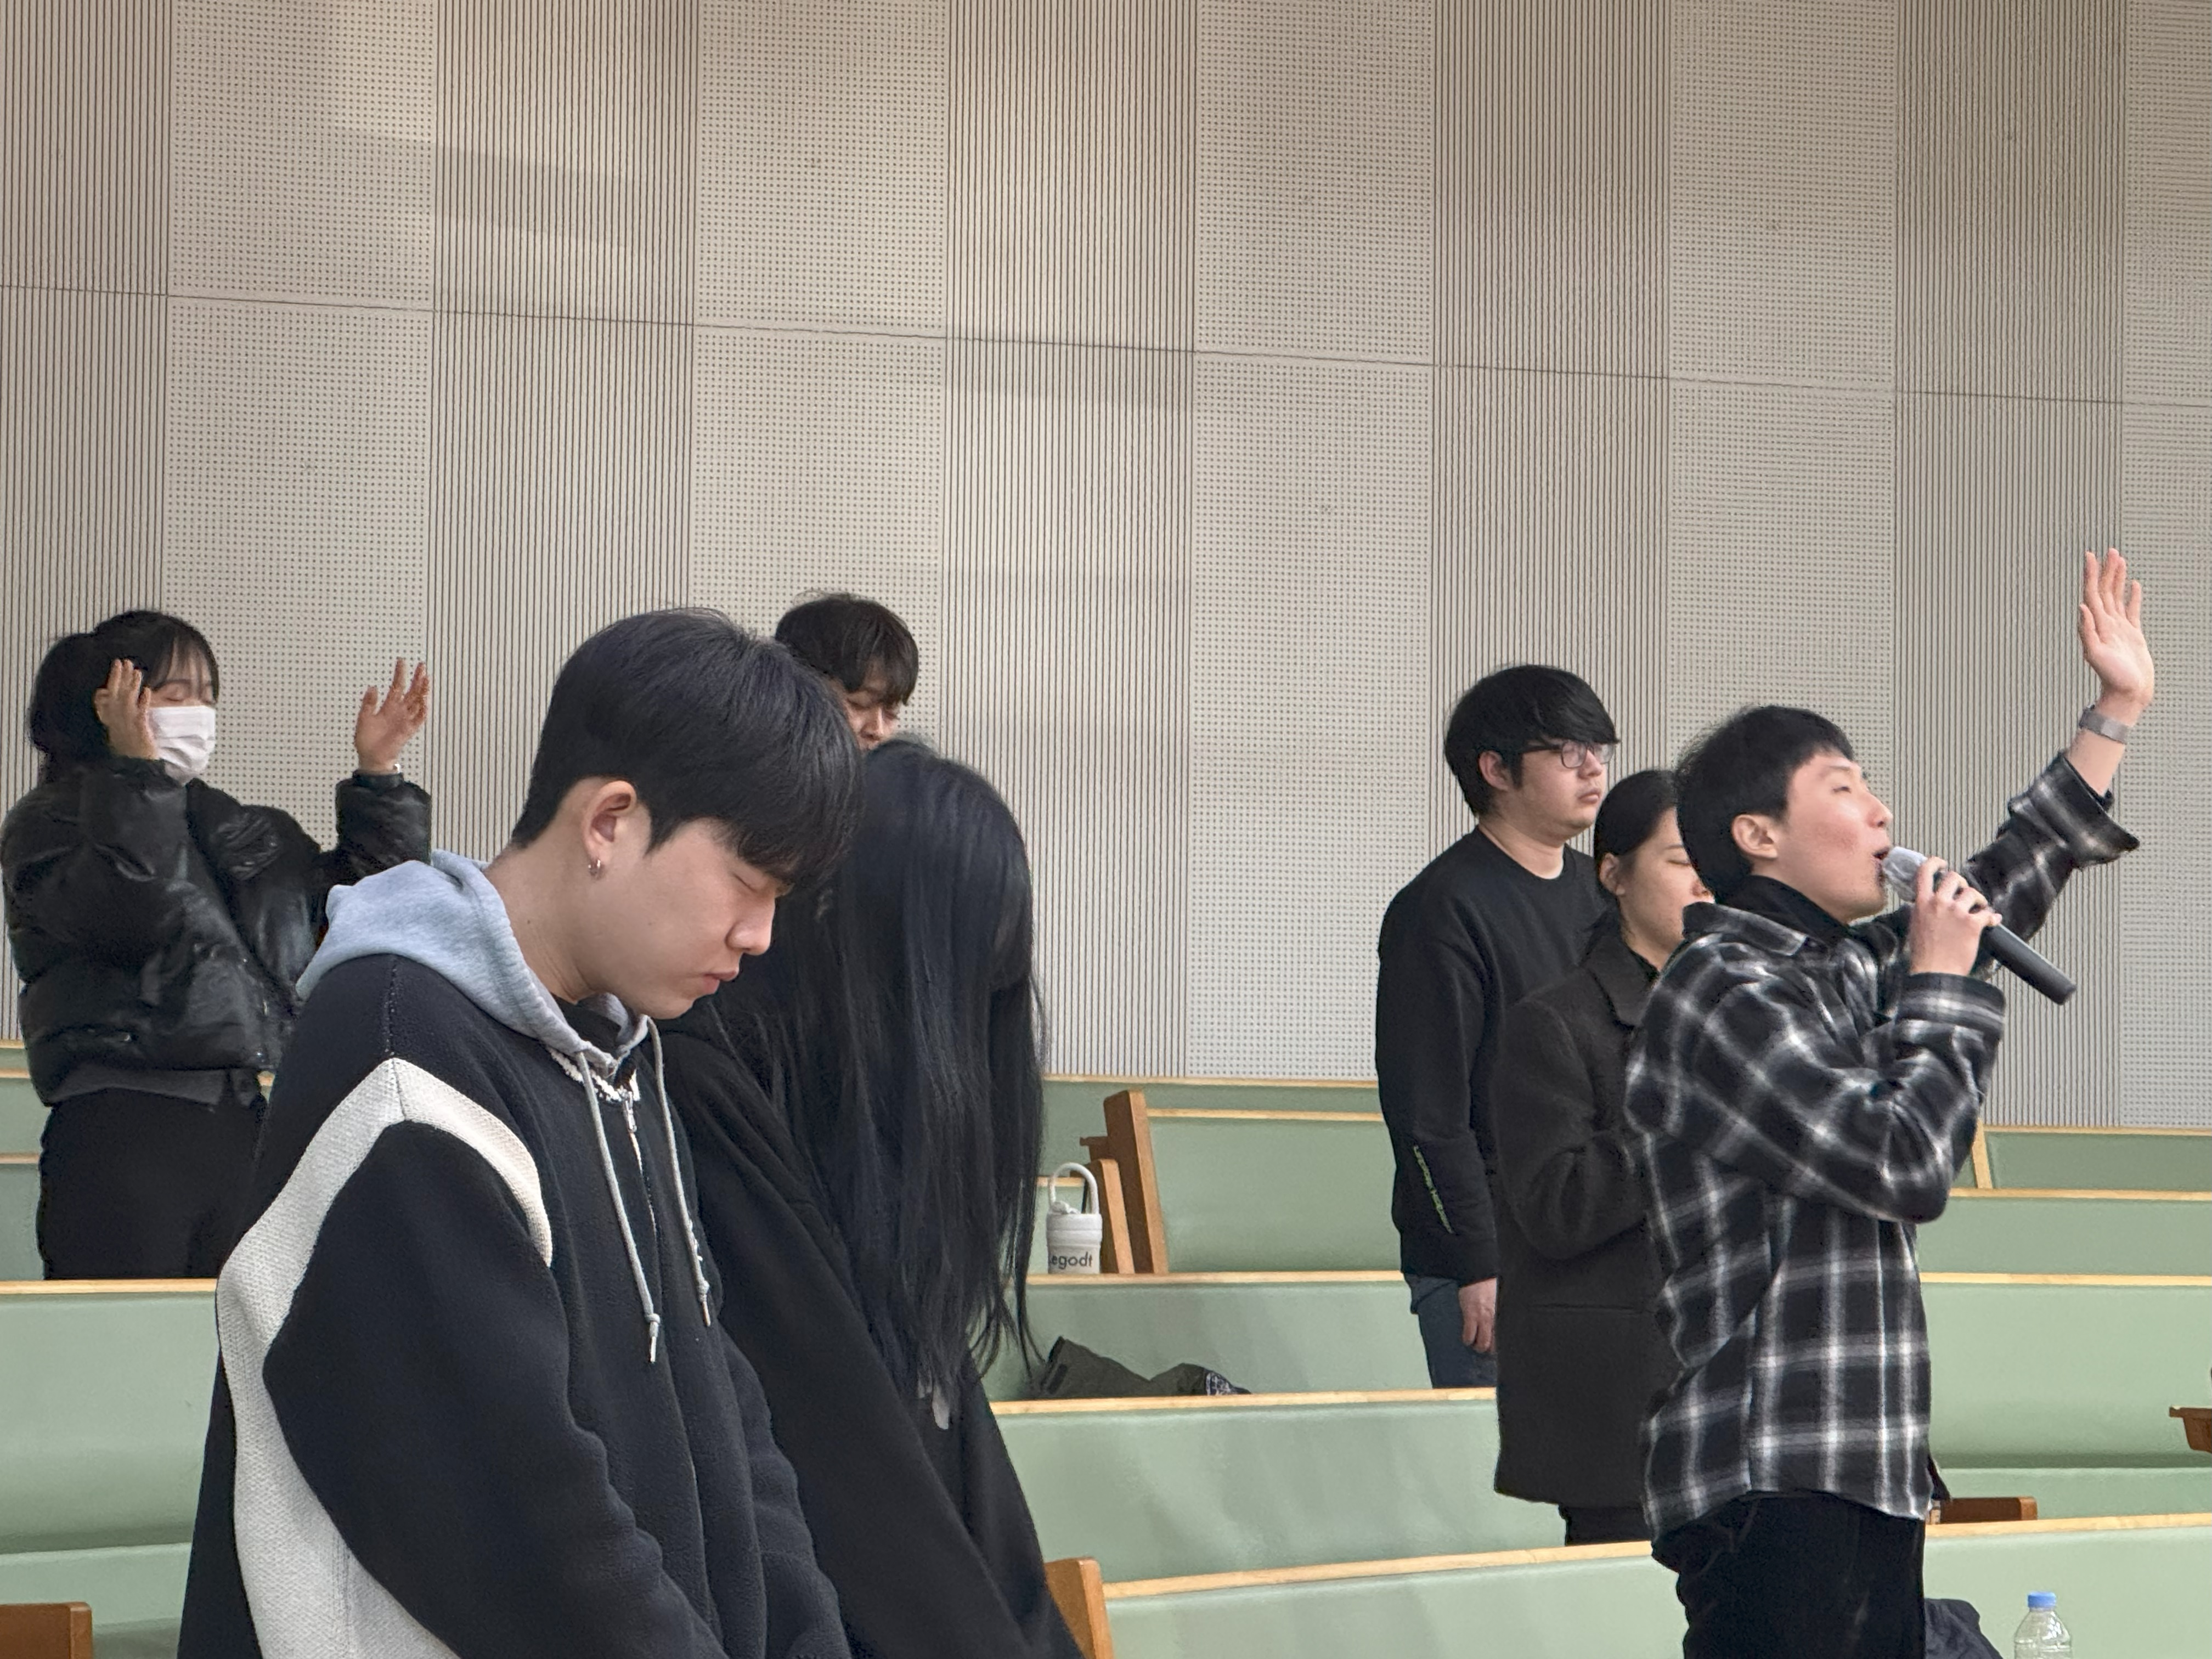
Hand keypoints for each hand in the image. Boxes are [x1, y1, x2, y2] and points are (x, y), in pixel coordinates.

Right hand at [92, 659, 156, 760]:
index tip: (116, 666)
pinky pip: (141, 712)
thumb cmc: (130, 753)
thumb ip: (119, 718)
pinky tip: (147, 691)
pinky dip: (143, 701)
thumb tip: (116, 705)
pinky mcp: (139, 729)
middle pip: (116, 694)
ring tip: (136, 671)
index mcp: (111, 721)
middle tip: (124, 661)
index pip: (107, 697)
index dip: (112, 681)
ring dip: (132, 684)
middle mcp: (117, 720)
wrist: (135, 770)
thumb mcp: (120, 733)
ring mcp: (127, 724)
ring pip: (128, 700)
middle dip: (120, 677)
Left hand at [354, 660, 429, 773]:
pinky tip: (425, 701)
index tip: (401, 661)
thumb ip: (369, 703)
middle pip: (411, 692)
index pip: (397, 686)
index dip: (399, 674)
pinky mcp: (408, 730)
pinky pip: (419, 719)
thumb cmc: (366, 739)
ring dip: (422, 691)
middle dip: (417, 679)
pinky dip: (422, 710)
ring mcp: (405, 720)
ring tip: (426, 678)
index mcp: (388, 707)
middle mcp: (399, 711)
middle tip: (422, 666)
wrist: (371, 757)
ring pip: (417, 702)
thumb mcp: (363, 718)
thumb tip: (372, 687)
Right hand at [1457, 1278, 1497, 1353]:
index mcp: (1500, 1316)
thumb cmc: (1488, 1285)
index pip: (1502, 1337)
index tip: (1493, 1349)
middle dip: (1486, 1349)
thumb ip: (1497, 1313)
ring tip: (1473, 1344)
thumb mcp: (1498, 1300)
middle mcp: (1494, 1319)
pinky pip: (1469, 1335)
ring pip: (1482, 1343)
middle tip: (1481, 1347)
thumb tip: (1496, 1324)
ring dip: (1477, 1346)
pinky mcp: (1470, 1315)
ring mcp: (1482, 1318)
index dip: (1497, 1346)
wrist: (1477, 1274)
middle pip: (1493, 1344)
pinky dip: (1467, 1339)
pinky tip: (1466, 1338)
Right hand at [1908, 858, 2000, 977]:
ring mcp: (1956, 913)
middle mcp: (1938, 903)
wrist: (1934, 973)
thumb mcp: (1915, 926)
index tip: (1942, 864)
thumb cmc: (1924, 956)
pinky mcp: (1972, 924)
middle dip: (1962, 883)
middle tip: (1965, 893)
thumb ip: (1924, 911)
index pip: (1925, 872)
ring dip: (1978, 901)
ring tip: (1979, 910)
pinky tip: (1993, 922)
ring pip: (1973, 893)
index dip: (1935, 863)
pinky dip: (1992, 918)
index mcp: (1921, 903)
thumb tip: (1931, 904)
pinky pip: (1988, 913)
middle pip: (1954, 877)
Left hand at [2078, 549, 2151, 720]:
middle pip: (2104, 591)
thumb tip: (2081, 607)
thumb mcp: (2096, 655)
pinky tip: (2133, 585)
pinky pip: (2131, 610)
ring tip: (2118, 560)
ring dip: (2117, 578)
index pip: (2092, 594)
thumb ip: (2087, 631)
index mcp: (2096, 626)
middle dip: (2105, 571)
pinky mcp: (2132, 635)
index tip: (2090, 556)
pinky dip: (2132, 597)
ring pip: (2117, 597)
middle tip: (2108, 550)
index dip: (2091, 575)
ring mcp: (2119, 628)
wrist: (2127, 695)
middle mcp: (2105, 624)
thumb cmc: (2112, 678)